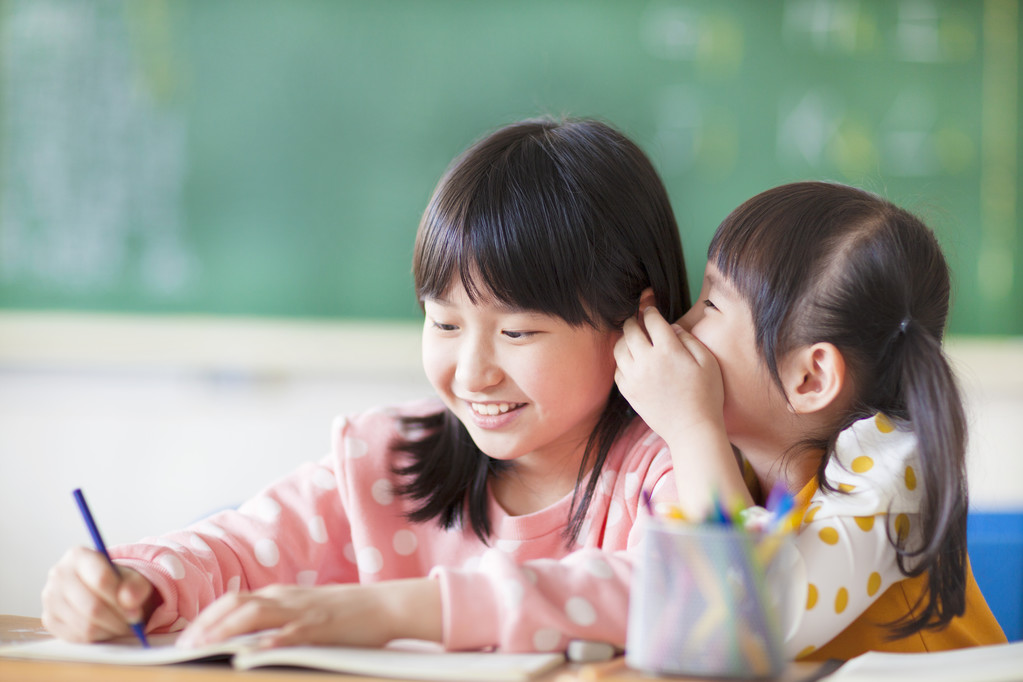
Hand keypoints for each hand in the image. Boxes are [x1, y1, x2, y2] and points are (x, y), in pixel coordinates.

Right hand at [41, 546, 156, 641]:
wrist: (100, 590)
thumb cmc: (117, 581)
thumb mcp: (133, 578)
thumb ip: (136, 586)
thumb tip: (130, 601)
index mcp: (78, 556)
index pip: (101, 579)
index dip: (122, 598)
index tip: (136, 608)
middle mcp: (58, 574)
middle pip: (92, 607)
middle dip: (118, 619)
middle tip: (133, 622)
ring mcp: (50, 598)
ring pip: (85, 625)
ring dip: (110, 630)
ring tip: (123, 625)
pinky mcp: (49, 619)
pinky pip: (77, 637)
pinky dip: (98, 637)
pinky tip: (108, 629)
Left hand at [176, 578, 441, 649]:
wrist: (385, 604)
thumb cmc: (347, 613)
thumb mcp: (305, 611)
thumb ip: (278, 621)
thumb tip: (247, 642)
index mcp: (280, 595)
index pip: (231, 601)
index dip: (205, 618)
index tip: (186, 638)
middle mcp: (285, 599)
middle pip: (234, 604)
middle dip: (204, 625)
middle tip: (184, 648)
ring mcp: (301, 611)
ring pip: (252, 615)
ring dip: (223, 632)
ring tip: (203, 650)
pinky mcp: (318, 627)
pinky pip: (286, 634)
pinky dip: (265, 643)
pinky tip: (250, 655)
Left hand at [614, 305, 724, 443]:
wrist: (692, 430)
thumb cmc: (707, 395)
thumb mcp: (708, 362)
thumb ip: (689, 339)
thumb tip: (671, 328)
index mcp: (668, 350)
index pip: (651, 319)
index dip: (649, 309)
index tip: (650, 307)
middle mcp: (646, 361)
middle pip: (630, 329)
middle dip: (634, 320)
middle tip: (638, 319)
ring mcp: (634, 377)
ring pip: (618, 348)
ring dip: (624, 339)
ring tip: (633, 338)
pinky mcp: (628, 392)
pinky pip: (617, 369)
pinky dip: (622, 361)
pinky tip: (632, 361)